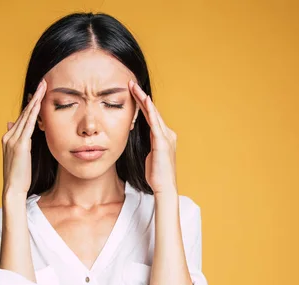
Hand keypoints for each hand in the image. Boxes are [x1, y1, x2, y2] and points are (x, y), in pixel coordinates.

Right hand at [1, 78, 46, 197]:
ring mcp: (13, 140)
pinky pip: (29, 125)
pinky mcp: (20, 145)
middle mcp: (9, 136)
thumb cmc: (19, 176)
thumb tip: (12, 122)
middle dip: (34, 97)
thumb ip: (17, 139)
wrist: (13, 189)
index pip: (22, 118)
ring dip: (36, 100)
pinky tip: (40, 103)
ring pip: (27, 115)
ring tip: (43, 87)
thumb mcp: (18, 155)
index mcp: (9, 138)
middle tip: (43, 82)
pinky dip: (34, 113)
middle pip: (24, 113)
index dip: (31, 105)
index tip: (39, 92)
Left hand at [128, 80, 177, 195]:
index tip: (131, 93)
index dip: (141, 104)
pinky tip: (145, 100)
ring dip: (143, 99)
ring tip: (134, 87)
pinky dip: (150, 111)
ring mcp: (166, 137)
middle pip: (152, 111)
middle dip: (141, 97)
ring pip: (153, 113)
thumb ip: (148, 146)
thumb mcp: (150, 157)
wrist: (164, 187)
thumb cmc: (156, 175)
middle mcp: (167, 134)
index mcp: (163, 137)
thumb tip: (143, 142)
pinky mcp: (162, 142)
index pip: (150, 116)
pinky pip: (155, 123)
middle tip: (131, 83)